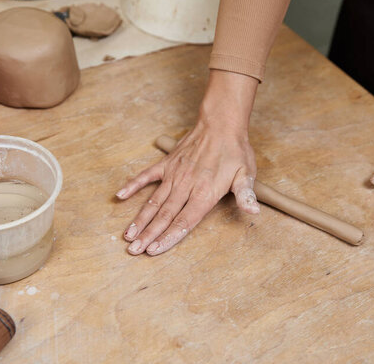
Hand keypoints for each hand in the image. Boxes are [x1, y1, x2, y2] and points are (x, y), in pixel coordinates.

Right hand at [116, 70, 259, 255]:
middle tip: (133, 251)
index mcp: (205, 193)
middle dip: (149, 235)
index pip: (184, 221)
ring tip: (128, 235)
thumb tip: (253, 211)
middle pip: (165, 215)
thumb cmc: (235, 151)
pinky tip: (120, 196)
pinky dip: (133, 185)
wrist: (221, 123)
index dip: (169, 237)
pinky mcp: (167, 163)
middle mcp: (186, 185)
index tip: (154, 250)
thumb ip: (246, 194)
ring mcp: (174, 173)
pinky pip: (147, 175)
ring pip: (154, 201)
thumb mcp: (246, 173)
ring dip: (140, 219)